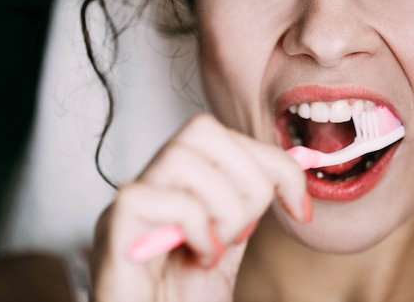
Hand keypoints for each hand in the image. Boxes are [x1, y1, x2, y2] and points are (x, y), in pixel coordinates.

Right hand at [90, 113, 309, 301]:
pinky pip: (159, 198)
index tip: (299, 207)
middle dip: (248, 180)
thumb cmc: (185, 296)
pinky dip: (198, 229)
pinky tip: (199, 258)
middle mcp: (150, 182)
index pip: (222, 131)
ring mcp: (129, 201)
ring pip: (182, 157)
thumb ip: (249, 199)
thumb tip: (299, 160)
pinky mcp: (114, 226)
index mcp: (176, 180)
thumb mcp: (229, 239)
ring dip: (222, 208)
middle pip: (202, 129)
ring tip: (218, 248)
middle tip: (244, 231)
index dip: (273, 161)